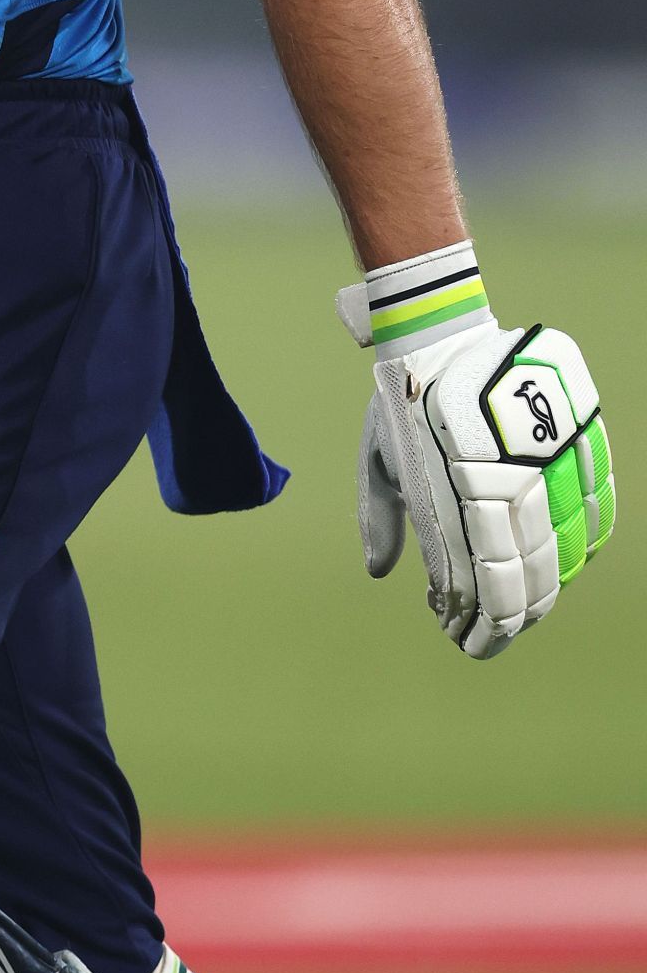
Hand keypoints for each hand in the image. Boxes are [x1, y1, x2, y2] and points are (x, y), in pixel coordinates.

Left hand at [342, 286, 613, 657]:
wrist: (440, 333)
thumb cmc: (401, 403)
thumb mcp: (377, 461)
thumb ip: (381, 518)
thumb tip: (379, 573)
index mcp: (449, 494)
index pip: (475, 579)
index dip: (474, 618)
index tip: (461, 638)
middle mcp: (502, 484)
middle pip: (524, 574)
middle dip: (510, 618)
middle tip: (492, 638)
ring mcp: (544, 461)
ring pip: (564, 547)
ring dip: (546, 588)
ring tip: (524, 613)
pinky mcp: (576, 437)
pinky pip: (595, 503)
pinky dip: (585, 541)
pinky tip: (568, 566)